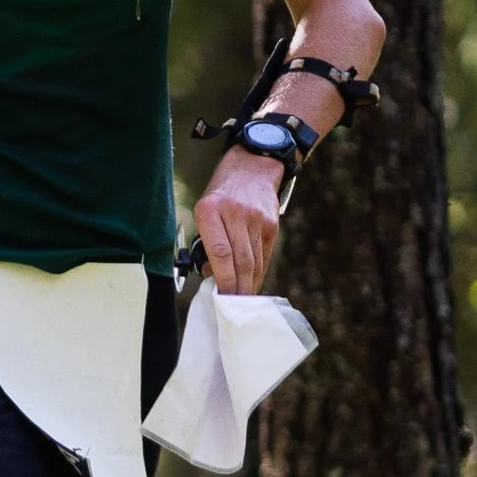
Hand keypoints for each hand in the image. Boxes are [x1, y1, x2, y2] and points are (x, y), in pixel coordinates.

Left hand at [193, 147, 285, 295]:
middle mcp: (235, 214)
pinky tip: (252, 285)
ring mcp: (256, 219)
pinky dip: (258, 273)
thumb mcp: (204, 210)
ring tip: (242, 302)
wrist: (252, 167)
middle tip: (233, 309)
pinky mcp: (271, 224)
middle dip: (237, 289)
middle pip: (240, 261)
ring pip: (254, 262)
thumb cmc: (221, 193)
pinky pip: (264, 256)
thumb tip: (210, 274)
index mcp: (211, 210)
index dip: (223, 279)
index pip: (220, 253)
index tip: (221, 298)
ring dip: (248, 285)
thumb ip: (206, 241)